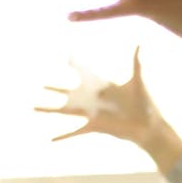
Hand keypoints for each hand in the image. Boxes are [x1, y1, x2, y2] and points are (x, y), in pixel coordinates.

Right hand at [38, 47, 162, 144]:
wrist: (148, 125)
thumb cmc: (144, 103)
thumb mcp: (138, 80)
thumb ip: (136, 62)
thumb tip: (139, 42)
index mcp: (101, 86)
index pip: (84, 73)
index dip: (75, 64)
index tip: (66, 56)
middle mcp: (93, 99)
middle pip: (68, 91)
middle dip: (54, 88)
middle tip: (42, 85)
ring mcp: (91, 113)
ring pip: (64, 110)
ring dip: (48, 109)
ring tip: (34, 107)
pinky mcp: (94, 126)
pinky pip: (74, 132)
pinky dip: (63, 136)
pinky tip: (50, 139)